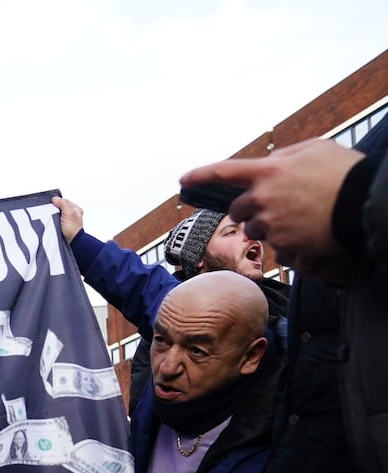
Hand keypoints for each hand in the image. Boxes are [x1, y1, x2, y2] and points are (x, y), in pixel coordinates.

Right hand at [51, 197, 83, 242]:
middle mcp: (71, 215)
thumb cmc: (73, 231)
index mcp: (76, 209)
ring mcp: (66, 221)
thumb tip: (56, 199)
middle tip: (53, 215)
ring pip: (55, 215)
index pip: (63, 201)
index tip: (52, 206)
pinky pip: (53, 221)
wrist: (71, 243)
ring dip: (52, 217)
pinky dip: (51, 222)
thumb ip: (64, 203)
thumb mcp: (69, 213)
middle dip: (54, 210)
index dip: (57, 203)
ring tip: (53, 221)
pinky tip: (52, 225)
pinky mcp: (60, 227)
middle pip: (59, 208)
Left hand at [181, 139, 363, 272]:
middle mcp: (262, 198)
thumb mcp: (314, 149)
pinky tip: (307, 233)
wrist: (365, 203)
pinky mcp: (281, 246)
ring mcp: (270, 224)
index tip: (183, 180)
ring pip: (255, 230)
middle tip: (276, 206)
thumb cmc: (344, 172)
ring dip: (268, 226)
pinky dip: (287, 243)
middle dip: (250, 209)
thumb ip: (284, 156)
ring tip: (298, 219)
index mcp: (268, 171)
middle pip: (237, 209)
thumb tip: (269, 162)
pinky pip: (275, 247)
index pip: (224, 171)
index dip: (201, 175)